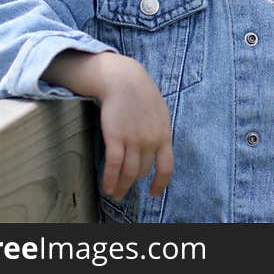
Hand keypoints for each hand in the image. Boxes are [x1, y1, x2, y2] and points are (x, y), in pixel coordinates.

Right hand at [96, 54, 173, 200]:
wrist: (124, 80)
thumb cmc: (141, 94)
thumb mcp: (160, 113)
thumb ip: (159, 132)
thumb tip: (158, 150)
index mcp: (164, 135)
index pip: (166, 167)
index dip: (160, 183)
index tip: (153, 193)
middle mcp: (150, 141)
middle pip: (142, 170)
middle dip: (134, 180)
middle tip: (125, 188)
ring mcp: (133, 140)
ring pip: (128, 173)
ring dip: (121, 186)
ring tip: (115, 193)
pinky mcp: (115, 137)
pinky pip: (113, 166)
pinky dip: (110, 179)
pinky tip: (107, 186)